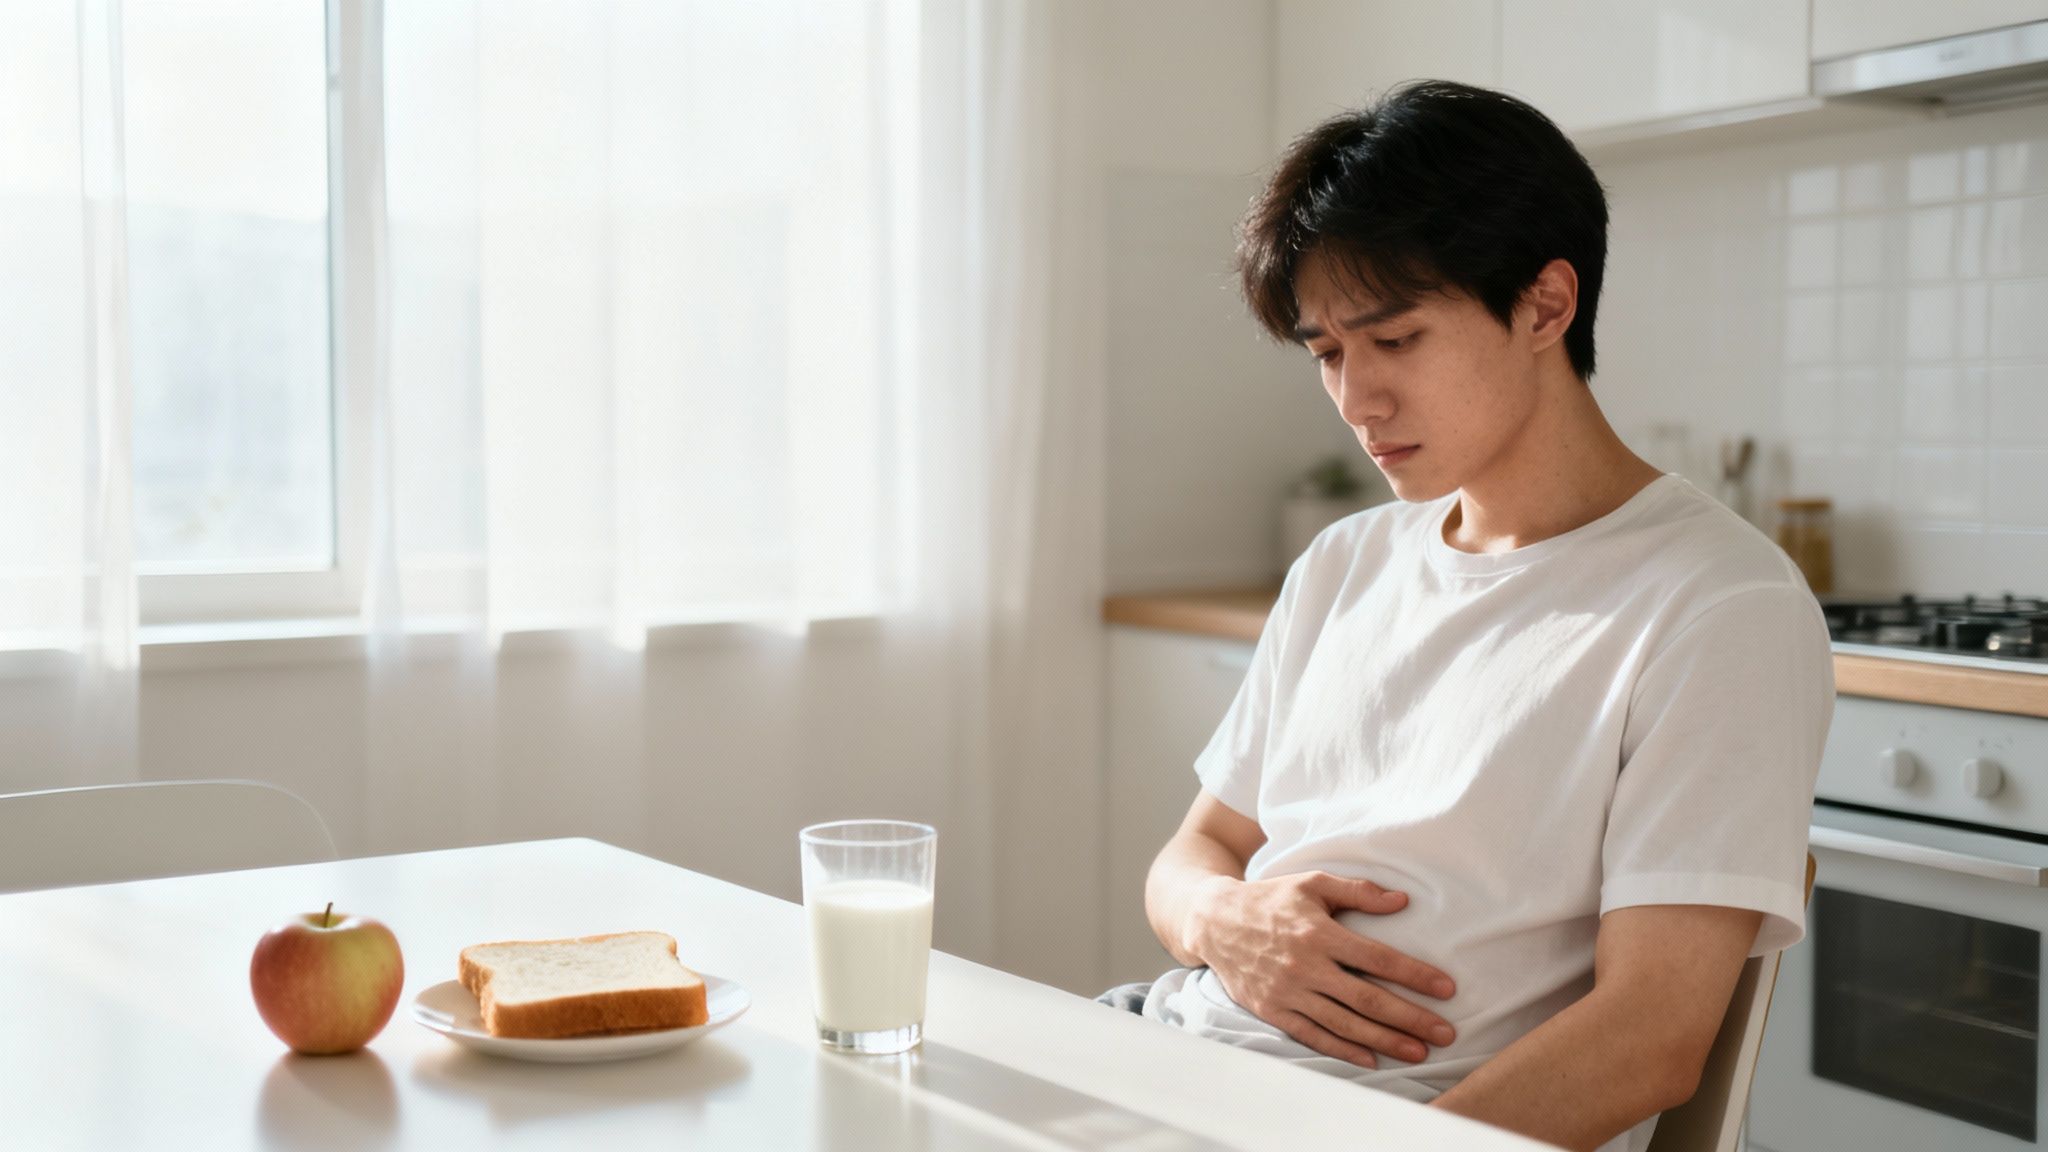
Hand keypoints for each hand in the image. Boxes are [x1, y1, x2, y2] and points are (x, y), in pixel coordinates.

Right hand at [1185, 871, 1457, 1068]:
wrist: (1213, 920)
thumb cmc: (1270, 898)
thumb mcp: (1312, 883)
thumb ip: (1357, 891)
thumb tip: (1402, 900)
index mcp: (1319, 932)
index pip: (1378, 959)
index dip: (1415, 975)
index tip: (1447, 989)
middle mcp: (1305, 966)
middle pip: (1368, 1000)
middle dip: (1411, 1018)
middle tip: (1445, 1033)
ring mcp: (1288, 992)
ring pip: (1344, 1024)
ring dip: (1385, 1041)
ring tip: (1418, 1051)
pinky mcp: (1272, 1011)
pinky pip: (1313, 1036)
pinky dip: (1343, 1050)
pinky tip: (1371, 1060)